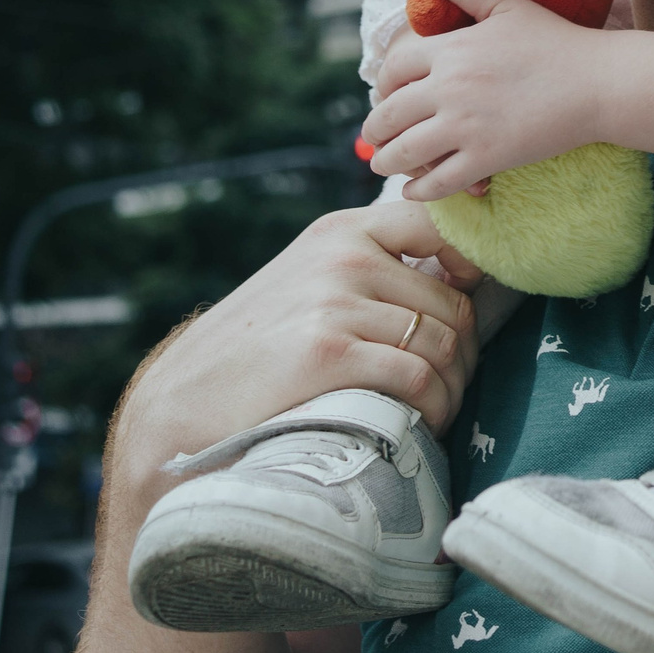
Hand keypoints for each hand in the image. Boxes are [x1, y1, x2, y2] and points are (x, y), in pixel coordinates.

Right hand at [107, 202, 481, 503]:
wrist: (180, 407)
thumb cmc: (255, 354)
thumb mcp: (308, 285)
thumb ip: (370, 269)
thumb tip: (460, 277)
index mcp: (341, 232)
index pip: (440, 225)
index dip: (473, 267)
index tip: (467, 308)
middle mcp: (343, 256)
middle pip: (453, 301)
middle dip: (464, 352)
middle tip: (449, 387)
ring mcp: (334, 301)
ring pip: (444, 342)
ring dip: (452, 388)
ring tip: (434, 413)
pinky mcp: (328, 352)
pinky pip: (420, 377)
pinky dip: (434, 409)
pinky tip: (420, 427)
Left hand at [366, 0, 607, 198]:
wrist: (600, 82)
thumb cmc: (557, 41)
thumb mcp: (506, 4)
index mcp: (452, 49)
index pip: (393, 70)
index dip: (383, 88)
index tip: (388, 99)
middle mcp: (450, 87)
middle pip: (388, 115)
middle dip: (375, 132)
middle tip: (377, 141)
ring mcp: (467, 125)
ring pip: (404, 152)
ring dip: (387, 163)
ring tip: (386, 166)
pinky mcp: (487, 158)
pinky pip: (437, 183)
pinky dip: (418, 191)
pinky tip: (416, 190)